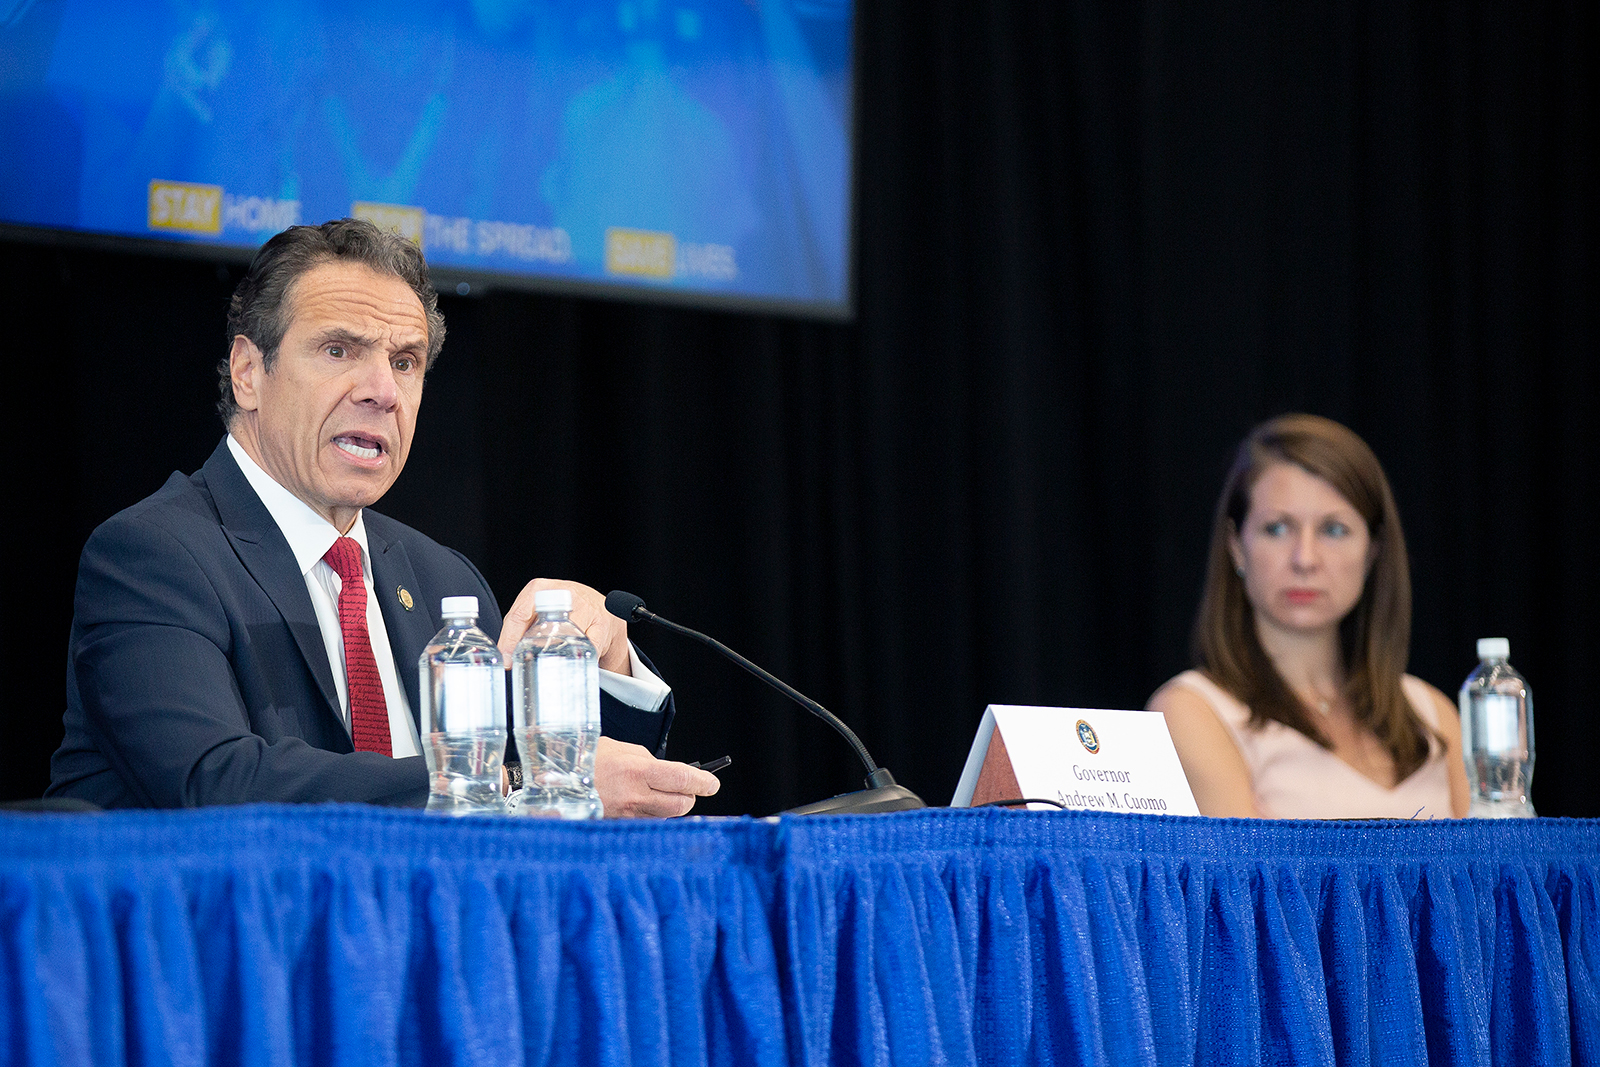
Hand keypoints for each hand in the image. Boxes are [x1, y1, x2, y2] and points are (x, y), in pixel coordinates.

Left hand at [499, 578, 631, 673]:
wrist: (601, 609)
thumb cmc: (564, 611)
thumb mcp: (538, 614)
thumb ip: (519, 632)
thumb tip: (506, 659)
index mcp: (540, 588)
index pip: (519, 613)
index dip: (510, 638)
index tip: (507, 659)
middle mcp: (563, 592)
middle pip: (544, 626)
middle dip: (536, 648)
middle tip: (529, 663)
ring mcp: (586, 606)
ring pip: (568, 636)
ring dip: (562, 654)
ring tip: (556, 664)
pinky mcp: (603, 622)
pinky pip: (590, 646)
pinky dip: (582, 657)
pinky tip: (577, 663)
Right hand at [593, 737, 720, 817]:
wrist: (551, 780)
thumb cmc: (585, 759)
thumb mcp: (620, 749)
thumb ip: (648, 761)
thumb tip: (670, 774)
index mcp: (636, 771)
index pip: (683, 780)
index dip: (703, 783)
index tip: (712, 784)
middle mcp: (633, 797)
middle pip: (680, 806)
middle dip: (688, 797)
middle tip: (685, 788)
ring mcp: (624, 817)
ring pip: (664, 818)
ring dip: (667, 808)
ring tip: (653, 794)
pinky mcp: (616, 829)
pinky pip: (643, 825)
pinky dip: (647, 816)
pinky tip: (636, 804)